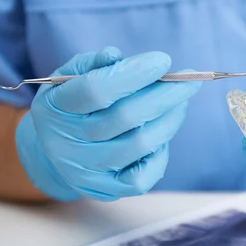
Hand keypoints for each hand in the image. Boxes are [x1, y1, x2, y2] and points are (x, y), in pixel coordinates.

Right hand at [16, 47, 200, 200]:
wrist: (55, 153)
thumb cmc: (71, 106)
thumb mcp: (69, 78)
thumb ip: (91, 64)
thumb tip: (116, 56)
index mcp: (55, 108)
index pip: (96, 89)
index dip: (134, 73)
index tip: (163, 60)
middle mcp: (67, 144)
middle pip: (126, 117)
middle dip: (165, 94)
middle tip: (189, 80)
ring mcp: (87, 171)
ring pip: (142, 143)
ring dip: (170, 118)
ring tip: (180, 101)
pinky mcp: (107, 189)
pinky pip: (145, 174)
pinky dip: (162, 151)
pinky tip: (162, 131)